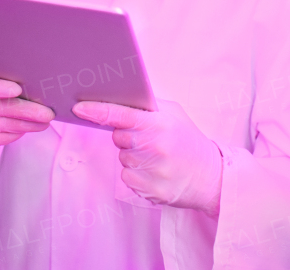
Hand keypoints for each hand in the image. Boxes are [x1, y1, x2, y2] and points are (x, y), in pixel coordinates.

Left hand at [73, 99, 223, 216]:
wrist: (211, 177)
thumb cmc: (189, 141)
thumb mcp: (174, 114)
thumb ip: (148, 106)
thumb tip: (118, 98)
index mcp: (159, 125)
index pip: (120, 115)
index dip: (97, 111)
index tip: (79, 108)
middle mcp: (154, 147)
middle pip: (118, 136)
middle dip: (127, 135)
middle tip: (149, 138)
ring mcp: (151, 171)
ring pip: (123, 157)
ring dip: (133, 155)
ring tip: (158, 156)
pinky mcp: (149, 190)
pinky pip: (127, 177)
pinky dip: (137, 173)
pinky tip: (156, 171)